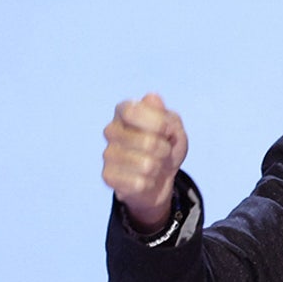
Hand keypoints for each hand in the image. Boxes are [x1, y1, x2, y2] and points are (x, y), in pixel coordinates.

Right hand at [102, 93, 188, 232]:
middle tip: (163, 151)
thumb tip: (153, 98)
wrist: (160, 177)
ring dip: (159, 168)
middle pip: (147, 142)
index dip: (157, 123)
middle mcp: (111, 130)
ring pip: (146, 165)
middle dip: (165, 150)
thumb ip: (166, 115)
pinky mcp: (107, 176)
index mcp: (124, 111)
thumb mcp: (175, 130)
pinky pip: (139, 183)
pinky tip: (145, 179)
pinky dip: (150, 183)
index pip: (133, 111)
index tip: (167, 130)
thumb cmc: (166, 146)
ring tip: (155, 165)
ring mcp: (107, 153)